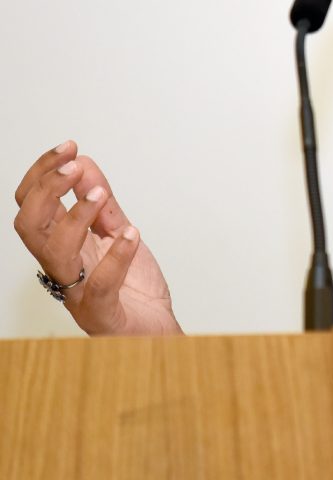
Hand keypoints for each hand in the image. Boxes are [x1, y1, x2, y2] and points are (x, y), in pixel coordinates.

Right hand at [14, 140, 182, 335]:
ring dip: (76, 216)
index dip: (43, 173)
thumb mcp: (119, 232)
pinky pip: (98, 285)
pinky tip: (131, 235)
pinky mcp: (102, 314)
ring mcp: (77, 292)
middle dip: (47, 188)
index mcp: (62, 245)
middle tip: (75, 165)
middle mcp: (62, 268)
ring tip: (102, 195)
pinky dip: (116, 256)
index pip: (31, 205)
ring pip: (54, 253)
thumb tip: (84, 164)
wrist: (157, 333)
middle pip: (28, 226)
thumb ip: (103, 202)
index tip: (69, 147)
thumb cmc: (133, 288)